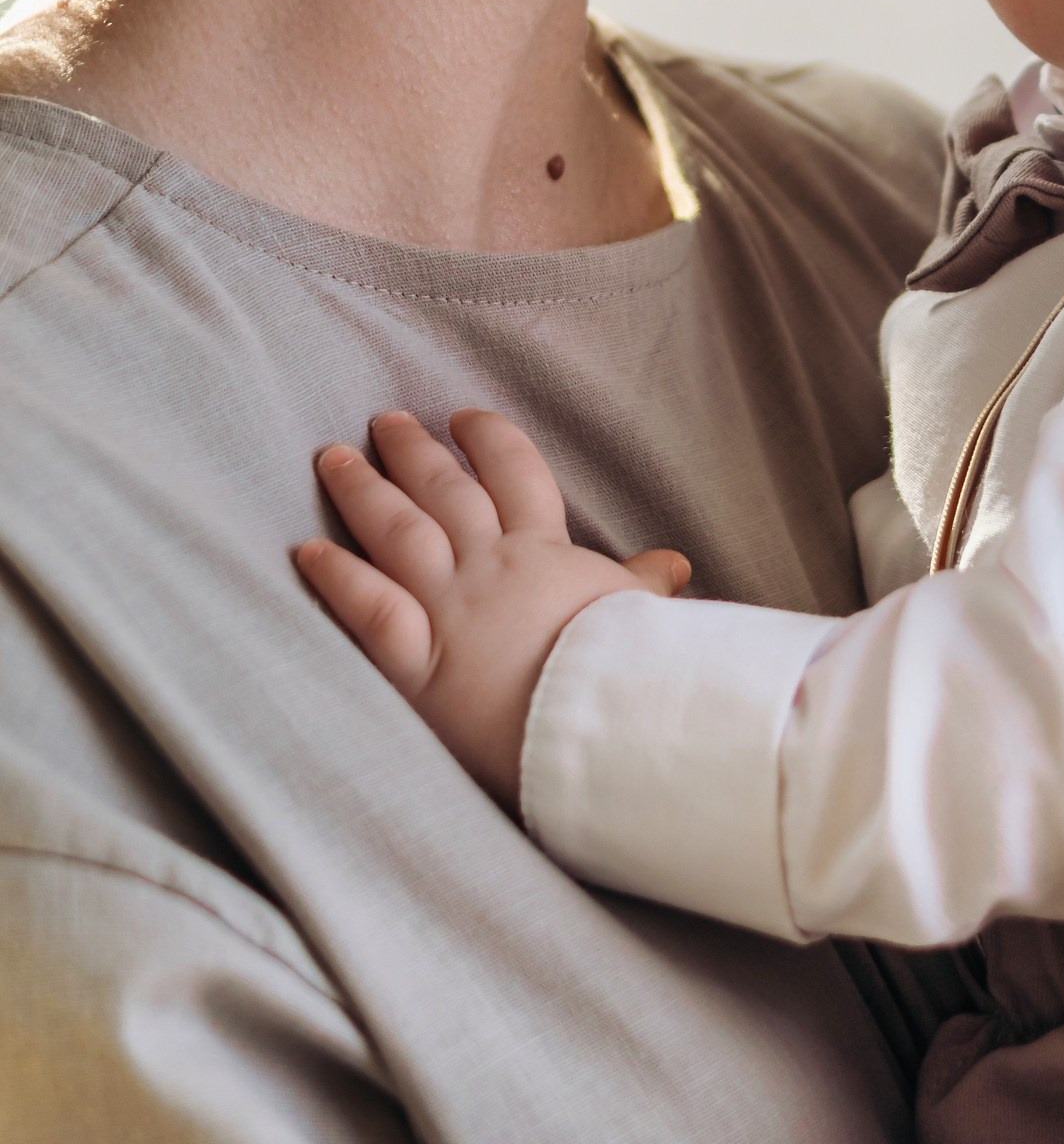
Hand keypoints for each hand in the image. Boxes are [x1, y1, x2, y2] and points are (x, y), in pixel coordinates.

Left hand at [296, 410, 689, 808]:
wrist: (598, 725)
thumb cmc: (626, 671)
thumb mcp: (640, 616)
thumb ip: (645, 584)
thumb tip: (676, 564)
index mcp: (544, 551)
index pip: (515, 474)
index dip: (489, 440)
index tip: (464, 418)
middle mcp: (490, 567)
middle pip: (445, 491)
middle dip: (412, 451)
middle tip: (384, 421)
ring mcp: (450, 608)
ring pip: (398, 531)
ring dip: (363, 490)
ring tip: (333, 457)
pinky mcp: (418, 661)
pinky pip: (369, 608)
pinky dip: (338, 577)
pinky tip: (308, 551)